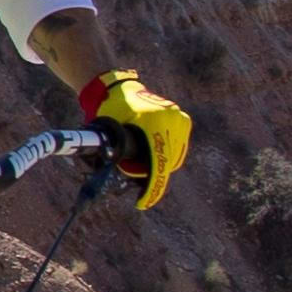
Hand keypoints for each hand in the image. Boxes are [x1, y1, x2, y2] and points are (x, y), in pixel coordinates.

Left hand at [91, 69, 191, 209]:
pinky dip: (166, 157)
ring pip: (174, 157)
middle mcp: (174, 121)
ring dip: (160, 168)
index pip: (159, 163)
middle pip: (168, 163)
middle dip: (154, 178)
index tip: (143, 202)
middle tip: (140, 191)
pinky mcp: (182, 120)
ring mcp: (180, 120)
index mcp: (158, 123)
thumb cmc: (109, 111)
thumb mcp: (110, 134)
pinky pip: (177, 148)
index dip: (152, 187)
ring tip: (143, 174)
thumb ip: (117, 156)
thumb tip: (118, 182)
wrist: (117, 88)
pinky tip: (152, 162)